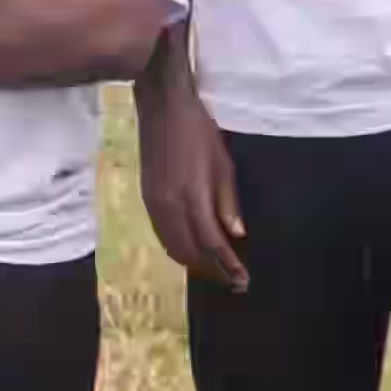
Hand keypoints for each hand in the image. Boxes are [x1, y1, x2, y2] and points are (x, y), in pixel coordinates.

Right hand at [140, 51, 245, 288]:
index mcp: (192, 198)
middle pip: (190, 253)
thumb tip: (235, 235)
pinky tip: (192, 251)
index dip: (228, 266)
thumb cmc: (198, 132)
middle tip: (233, 282)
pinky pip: (162, 235)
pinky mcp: (146, 200)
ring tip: (216, 271)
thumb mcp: (222, 165)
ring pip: (173, 247)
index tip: (243, 281)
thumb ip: (227, 203)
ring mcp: (154, 205)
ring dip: (195, 263)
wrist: (161, 108)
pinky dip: (178, 249)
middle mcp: (169, 208)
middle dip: (212, 271)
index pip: (212, 244)